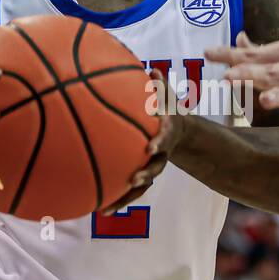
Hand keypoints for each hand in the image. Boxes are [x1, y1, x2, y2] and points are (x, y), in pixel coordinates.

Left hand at [102, 69, 183, 212]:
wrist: (179, 133)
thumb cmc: (167, 110)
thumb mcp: (167, 97)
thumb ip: (159, 86)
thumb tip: (152, 68)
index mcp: (166, 135)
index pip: (165, 139)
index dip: (159, 143)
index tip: (150, 147)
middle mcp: (161, 155)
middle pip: (156, 167)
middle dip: (145, 174)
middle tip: (134, 179)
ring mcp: (152, 168)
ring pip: (142, 186)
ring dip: (126, 198)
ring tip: (108, 209)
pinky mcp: (142, 176)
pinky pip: (130, 191)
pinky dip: (116, 200)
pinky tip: (99, 211)